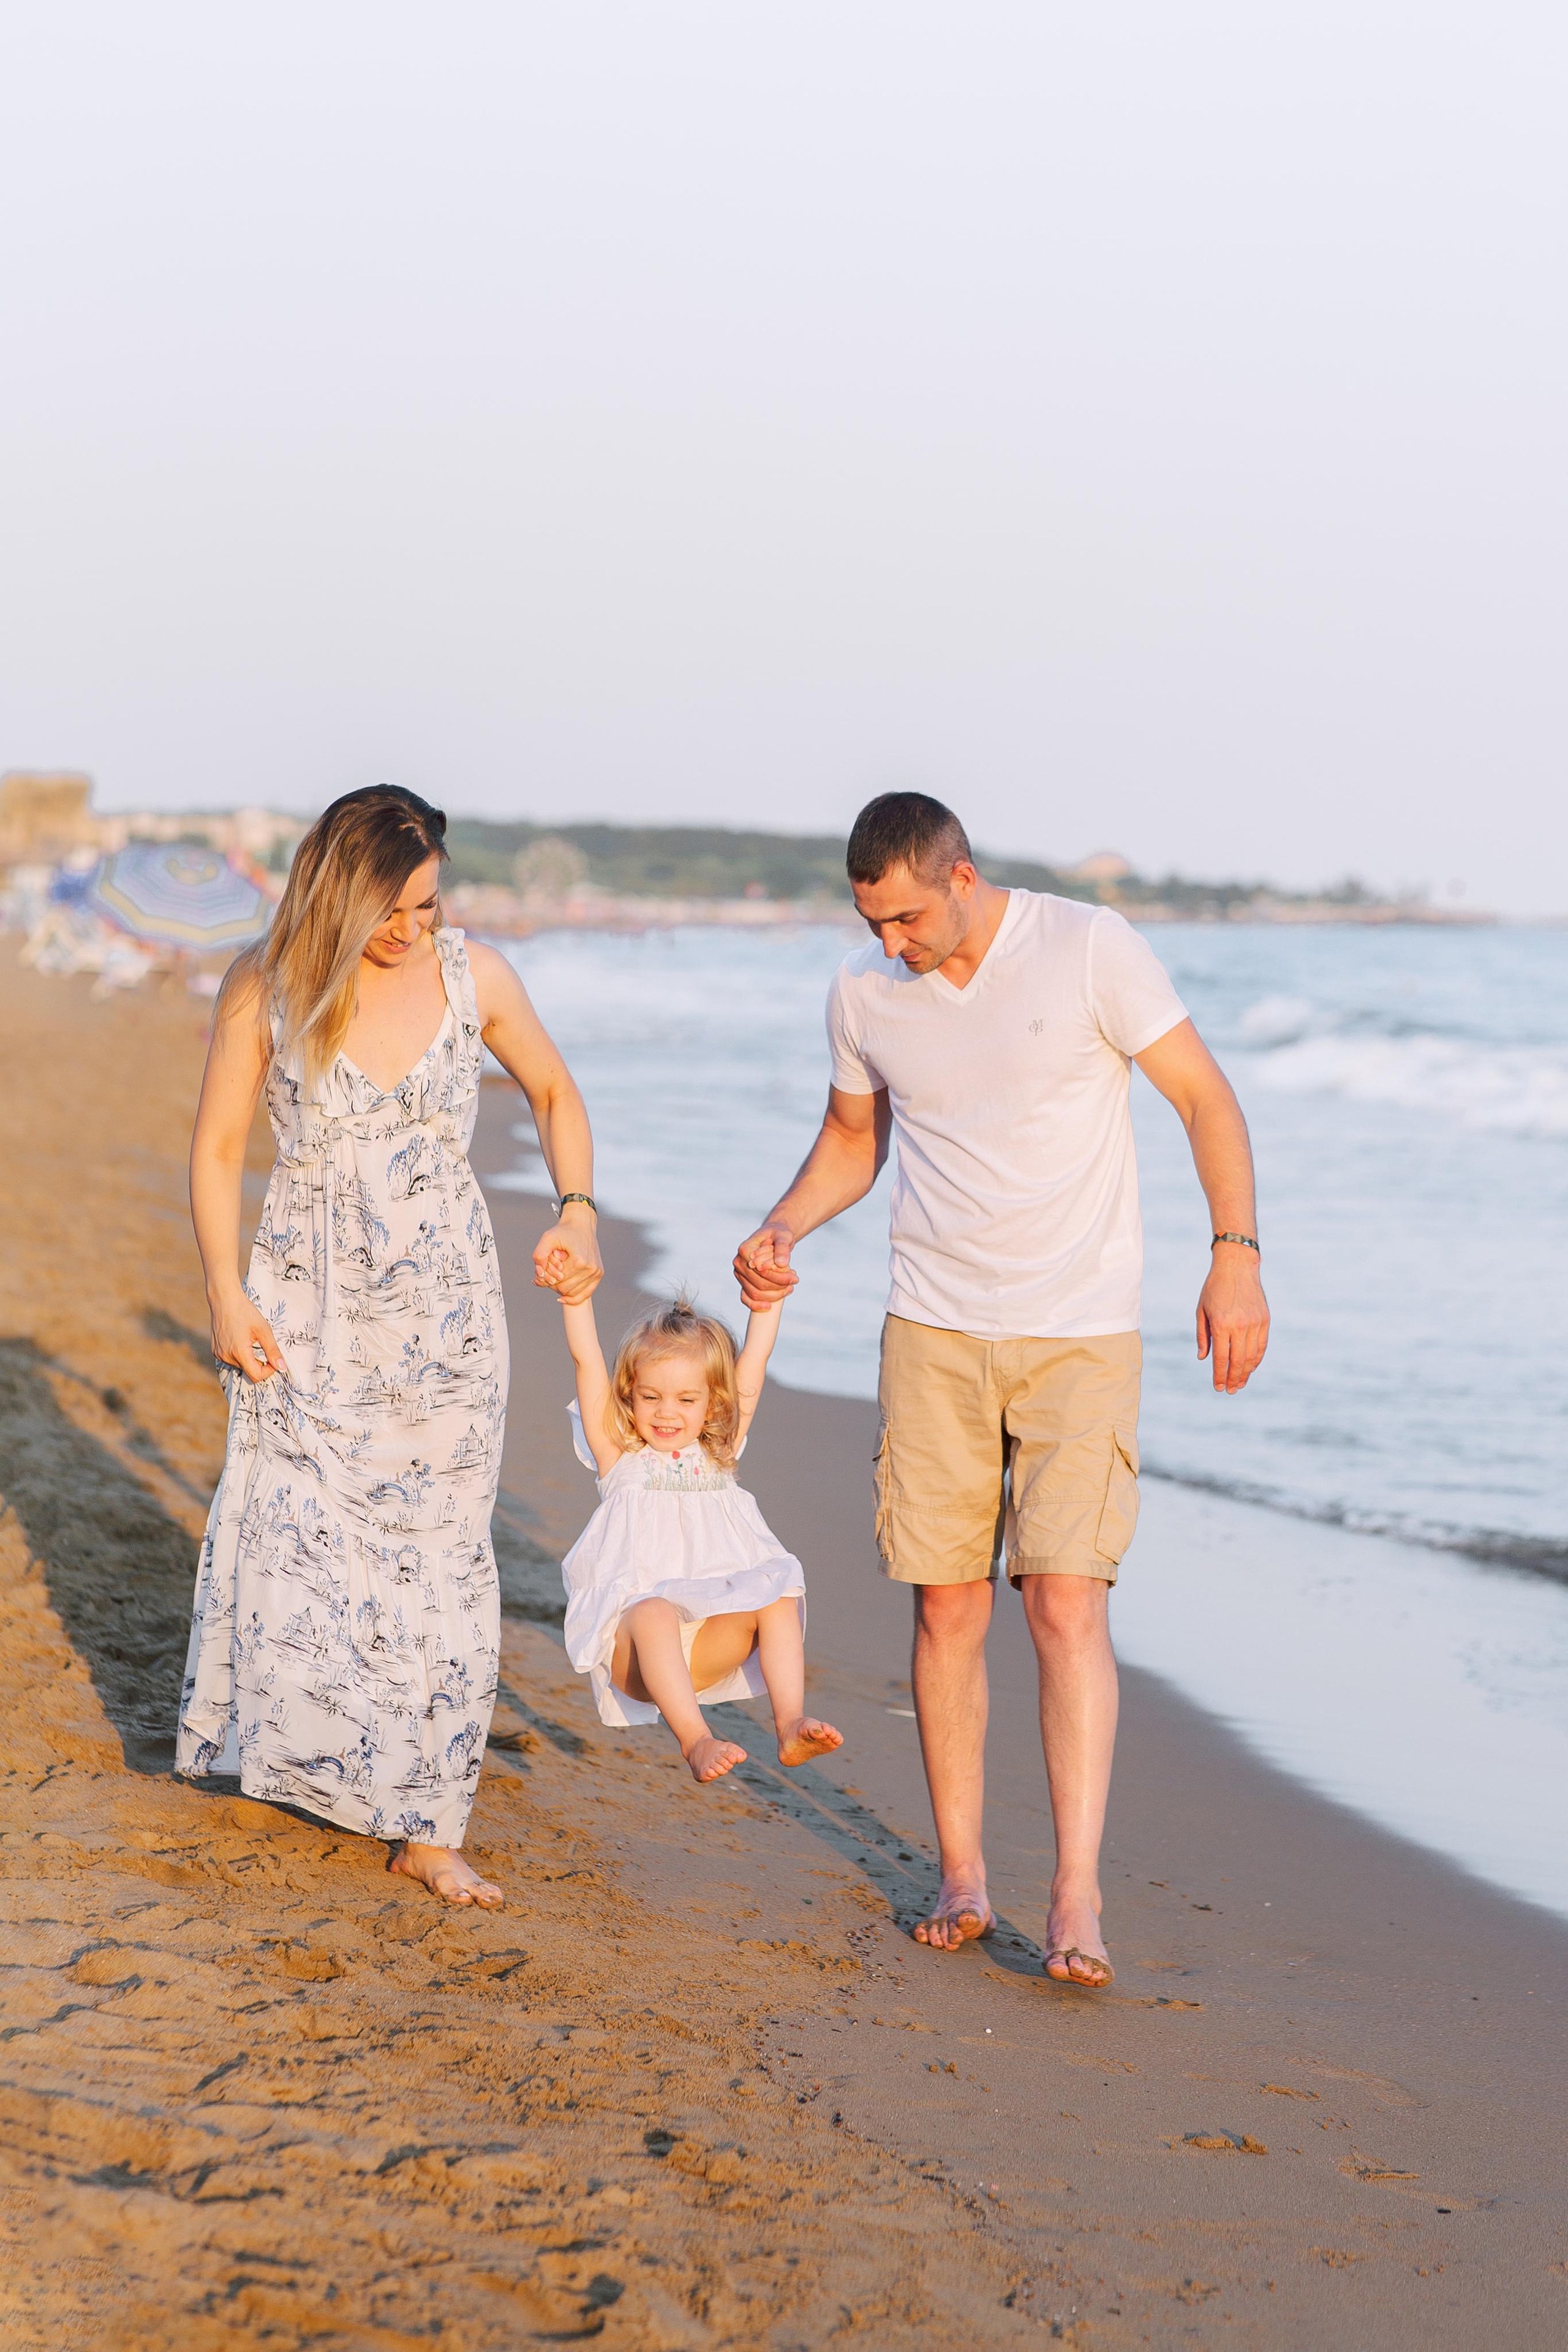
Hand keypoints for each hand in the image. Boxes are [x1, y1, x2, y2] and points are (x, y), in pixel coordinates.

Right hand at [209, 1292, 288, 1384]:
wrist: (224, 1299)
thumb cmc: (244, 1311)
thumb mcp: (263, 1330)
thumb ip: (273, 1351)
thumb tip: (282, 1367)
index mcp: (239, 1352)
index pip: (256, 1376)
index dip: (268, 1371)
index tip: (273, 1359)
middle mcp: (226, 1357)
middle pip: (249, 1371)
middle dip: (259, 1363)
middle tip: (262, 1344)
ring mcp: (219, 1354)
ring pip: (240, 1366)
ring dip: (249, 1358)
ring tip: (249, 1340)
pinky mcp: (215, 1351)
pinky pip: (231, 1359)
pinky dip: (239, 1354)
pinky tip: (240, 1339)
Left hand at [533, 1213, 602, 1304]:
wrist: (582, 1224)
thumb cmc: (563, 1231)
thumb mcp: (547, 1238)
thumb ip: (539, 1255)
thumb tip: (539, 1275)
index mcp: (579, 1261)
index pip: (557, 1282)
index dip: (547, 1279)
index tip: (544, 1270)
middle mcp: (590, 1268)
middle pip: (565, 1289)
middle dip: (554, 1284)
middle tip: (549, 1274)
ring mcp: (596, 1272)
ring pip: (574, 1293)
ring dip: (563, 1288)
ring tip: (556, 1277)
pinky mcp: (599, 1274)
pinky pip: (586, 1294)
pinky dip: (574, 1297)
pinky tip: (562, 1297)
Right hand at [733, 1221, 798, 1309]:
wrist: (773, 1237)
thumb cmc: (778, 1235)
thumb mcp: (784, 1236)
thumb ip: (782, 1248)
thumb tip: (781, 1264)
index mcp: (745, 1249)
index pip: (762, 1271)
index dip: (779, 1277)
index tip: (795, 1278)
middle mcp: (739, 1262)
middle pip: (759, 1284)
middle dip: (779, 1287)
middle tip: (794, 1282)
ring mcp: (740, 1273)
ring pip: (754, 1293)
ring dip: (773, 1295)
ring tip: (789, 1288)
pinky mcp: (743, 1281)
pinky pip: (746, 1297)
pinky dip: (756, 1304)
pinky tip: (769, 1306)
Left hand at [1196, 1247, 1269, 1393]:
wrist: (1237, 1266)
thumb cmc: (1214, 1288)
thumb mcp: (1201, 1310)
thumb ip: (1203, 1336)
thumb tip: (1204, 1358)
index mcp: (1221, 1324)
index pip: (1221, 1358)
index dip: (1219, 1376)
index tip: (1218, 1387)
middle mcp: (1240, 1326)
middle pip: (1238, 1361)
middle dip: (1233, 1379)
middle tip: (1230, 1391)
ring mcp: (1255, 1323)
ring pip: (1252, 1356)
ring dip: (1246, 1373)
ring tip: (1240, 1384)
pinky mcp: (1265, 1320)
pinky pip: (1262, 1346)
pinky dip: (1256, 1359)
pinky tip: (1250, 1367)